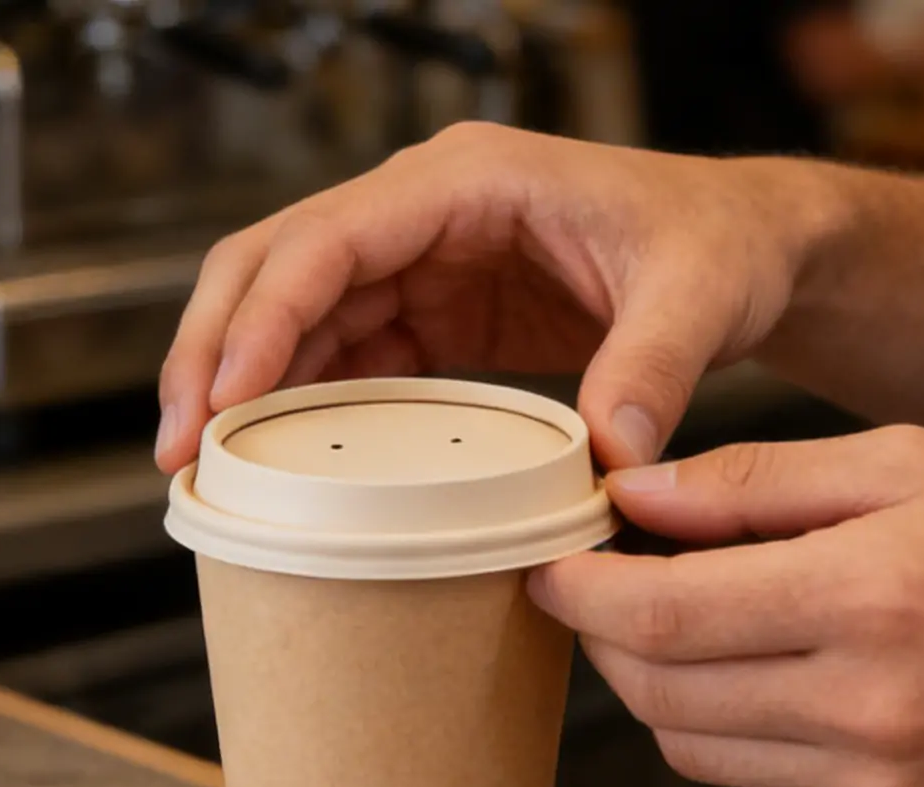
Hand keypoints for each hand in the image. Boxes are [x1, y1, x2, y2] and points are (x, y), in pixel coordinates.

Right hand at [154, 122, 838, 472]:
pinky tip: (276, 460)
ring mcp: (421, 263)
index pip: (329, 238)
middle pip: (275, 266)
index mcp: (467, 181)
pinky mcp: (433, 314)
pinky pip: (340, 354)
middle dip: (216, 349)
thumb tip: (610, 457)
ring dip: (242, 384)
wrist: (744, 251)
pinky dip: (299, 403)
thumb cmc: (718, 241)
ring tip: (205, 468)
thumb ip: (653, 367)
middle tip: (180, 444)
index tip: (227, 399)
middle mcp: (425, 212)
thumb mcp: (698, 296)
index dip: (265, 317)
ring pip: (292, 312)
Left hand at [529, 426, 923, 786]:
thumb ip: (760, 480)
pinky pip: (751, 783)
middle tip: (605, 582)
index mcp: (868, 595)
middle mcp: (863, 705)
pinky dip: (723, 727)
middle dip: (602, 635)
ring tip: (686, 621)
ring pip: (688, 747)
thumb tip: (635, 494)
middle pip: (653, 689)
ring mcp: (873, 782)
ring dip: (656, 684)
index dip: (576, 591)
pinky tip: (758, 674)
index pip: (658, 614)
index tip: (548, 563)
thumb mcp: (912, 466)